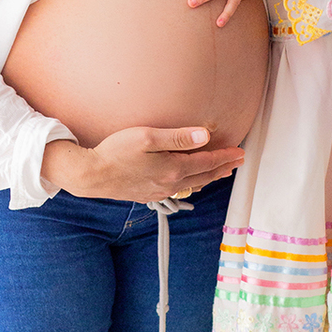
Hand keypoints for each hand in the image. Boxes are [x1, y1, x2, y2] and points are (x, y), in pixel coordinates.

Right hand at [42, 126, 243, 202]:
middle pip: (204, 176)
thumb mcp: (147, 138)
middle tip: (238, 161)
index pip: (207, 161)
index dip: (225, 156)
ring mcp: (160, 192)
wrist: (92, 176)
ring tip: (220, 171)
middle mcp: (170, 184)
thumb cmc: (115, 152)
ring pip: (193, 185)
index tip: (240, 152)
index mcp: (173, 169)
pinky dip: (192, 183)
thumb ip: (178, 137)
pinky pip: (179, 190)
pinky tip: (191, 181)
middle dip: (223, 167)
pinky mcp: (149, 195)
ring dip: (209, 177)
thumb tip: (205, 136)